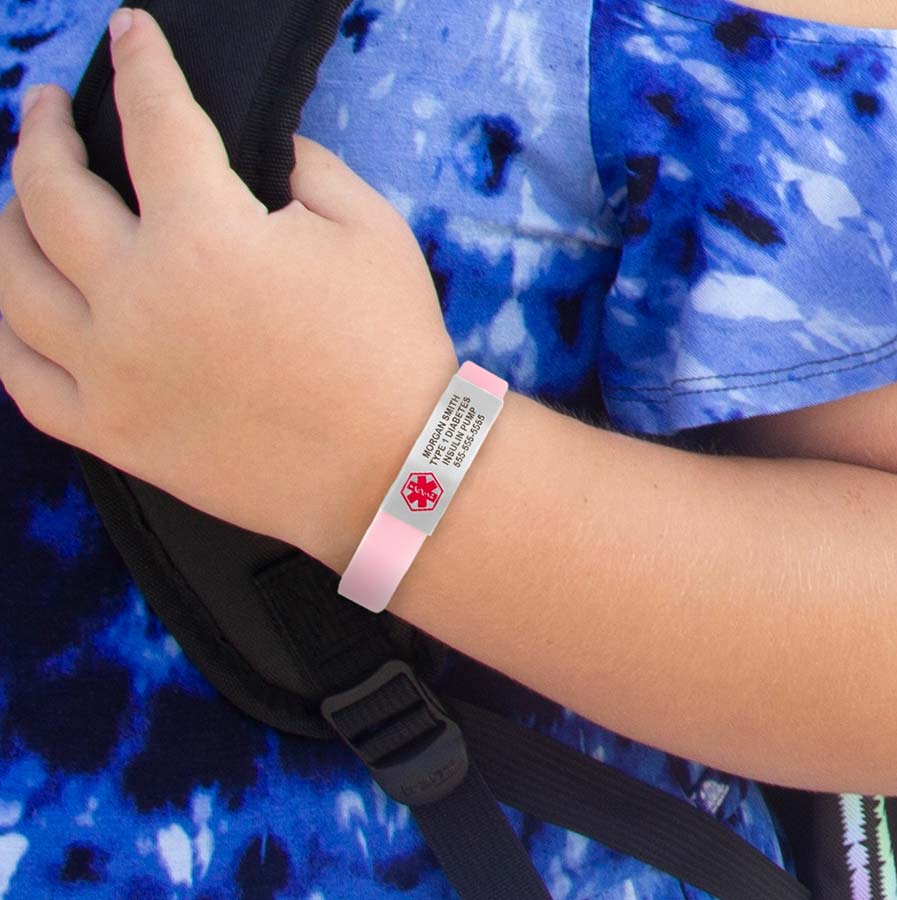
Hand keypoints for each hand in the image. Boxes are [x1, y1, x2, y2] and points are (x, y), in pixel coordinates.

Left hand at [0, 8, 457, 564]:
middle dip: (43, 130)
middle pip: (50, 192)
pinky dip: (7, 332)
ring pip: (13, 282)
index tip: (131, 34)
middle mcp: (138, 300)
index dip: (142, 62)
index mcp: (206, 237)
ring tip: (18, 201)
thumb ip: (302, 168)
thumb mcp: (369, 230)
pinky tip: (17, 306)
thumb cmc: (391, 350)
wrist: (393, 470)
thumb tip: (257, 155)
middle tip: (47, 108)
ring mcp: (114, 374)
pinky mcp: (114, 435)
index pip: (153, 118)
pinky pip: (24, 378)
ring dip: (6, 222)